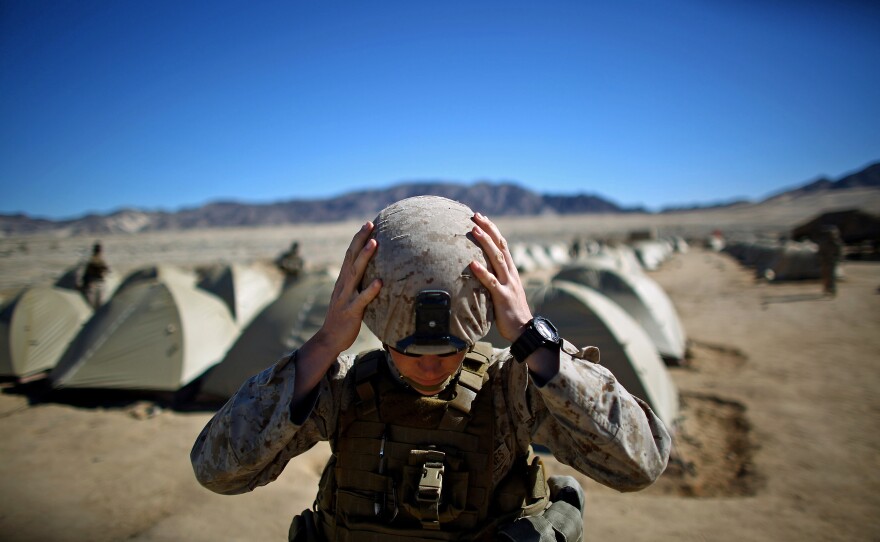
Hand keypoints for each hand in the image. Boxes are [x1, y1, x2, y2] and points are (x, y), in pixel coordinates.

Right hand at [311, 222, 381, 355]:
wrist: (329, 339)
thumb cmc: (343, 317)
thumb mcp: (349, 296)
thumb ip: (357, 283)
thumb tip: (373, 272)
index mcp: (343, 280)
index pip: (350, 254)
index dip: (358, 239)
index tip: (368, 224)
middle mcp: (343, 285)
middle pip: (352, 258)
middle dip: (360, 239)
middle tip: (370, 224)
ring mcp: (346, 297)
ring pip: (355, 274)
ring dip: (365, 257)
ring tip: (375, 243)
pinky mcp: (351, 312)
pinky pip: (362, 300)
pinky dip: (370, 290)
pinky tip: (380, 282)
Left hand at [468, 213, 532, 342]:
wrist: (524, 330)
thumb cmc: (511, 312)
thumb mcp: (505, 291)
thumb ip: (496, 280)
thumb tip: (480, 271)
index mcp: (511, 272)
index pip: (503, 245)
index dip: (493, 231)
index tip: (482, 218)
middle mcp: (511, 274)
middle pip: (500, 247)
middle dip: (489, 230)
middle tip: (476, 216)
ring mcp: (508, 285)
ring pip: (497, 259)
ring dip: (485, 243)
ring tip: (474, 230)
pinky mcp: (503, 297)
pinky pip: (491, 283)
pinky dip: (482, 272)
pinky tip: (472, 263)